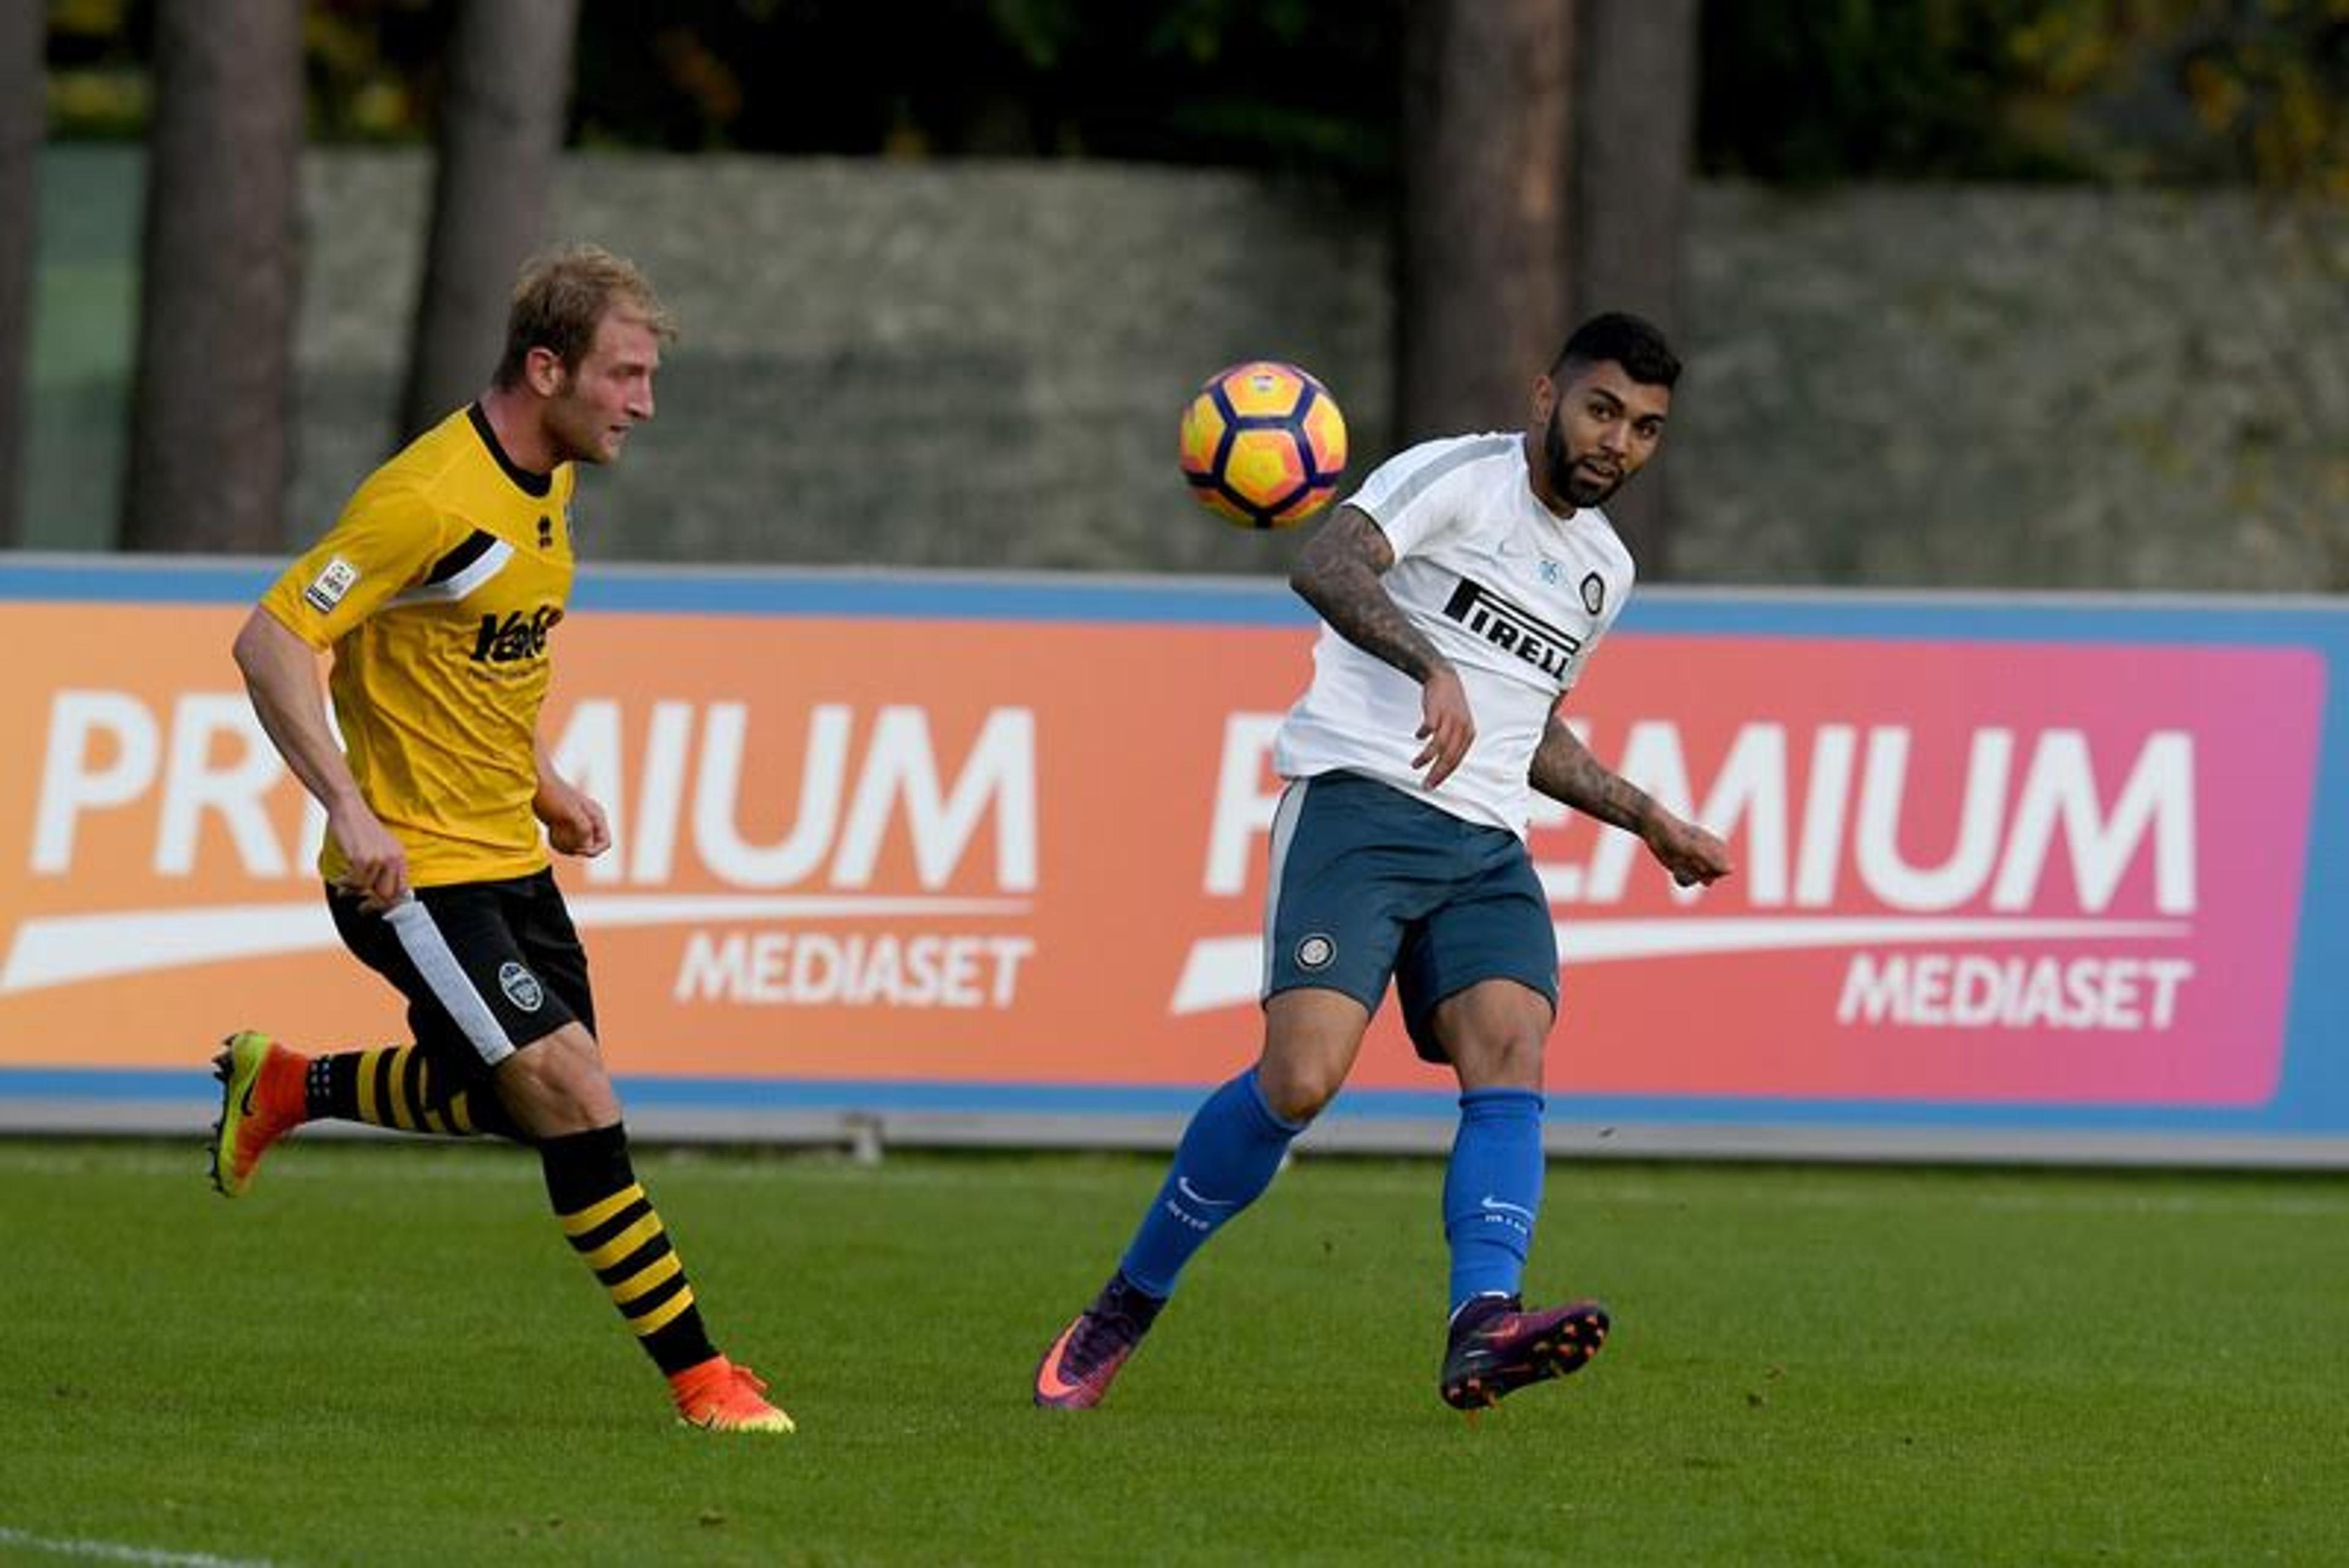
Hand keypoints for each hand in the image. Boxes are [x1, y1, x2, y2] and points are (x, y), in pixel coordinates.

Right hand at [328, 798, 409, 910]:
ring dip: (354, 890)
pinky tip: (340, 880)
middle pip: (387, 894)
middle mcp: (393, 859)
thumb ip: (385, 868)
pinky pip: (355, 882)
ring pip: (367, 888)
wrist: (349, 809)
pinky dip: (345, 884)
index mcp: (400, 856)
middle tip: (362, 906)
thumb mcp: (382, 847)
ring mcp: (378, 859)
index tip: (379, 907)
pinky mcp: (362, 859)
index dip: (392, 902)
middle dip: (373, 902)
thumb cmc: (361, 829)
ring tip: (344, 887)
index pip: (403, 889)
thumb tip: (381, 895)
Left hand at [536, 780, 611, 858]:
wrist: (536, 783)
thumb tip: (588, 845)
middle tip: (561, 844)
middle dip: (577, 849)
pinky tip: (550, 835)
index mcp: (597, 816)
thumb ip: (584, 828)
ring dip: (568, 848)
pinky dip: (561, 843)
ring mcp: (578, 823)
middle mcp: (590, 821)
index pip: (605, 843)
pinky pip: (569, 841)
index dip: (594, 851)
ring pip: (579, 845)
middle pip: (591, 846)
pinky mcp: (566, 824)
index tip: (577, 849)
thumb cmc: (553, 795)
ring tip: (554, 839)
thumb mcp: (570, 812)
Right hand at [1412, 664, 1475, 789]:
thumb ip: (1453, 743)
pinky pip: (1429, 729)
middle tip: (1425, 785)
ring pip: (1438, 747)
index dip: (1443, 775)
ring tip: (1415, 765)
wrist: (1444, 678)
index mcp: (1468, 734)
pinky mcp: (1437, 711)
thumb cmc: (1450, 705)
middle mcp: (1462, 728)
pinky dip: (1422, 735)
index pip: (1456, 761)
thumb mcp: (1458, 725)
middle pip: (1449, 758)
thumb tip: (1442, 764)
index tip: (1432, 785)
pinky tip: (1418, 736)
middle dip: (1436, 774)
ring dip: (1425, 759)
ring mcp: (1450, 719)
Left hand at [1643, 812, 1734, 888]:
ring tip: (1679, 861)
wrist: (1653, 829)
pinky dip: (1679, 877)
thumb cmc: (1676, 834)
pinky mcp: (1683, 869)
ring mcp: (1696, 863)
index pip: (1723, 869)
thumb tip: (1732, 871)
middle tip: (1687, 859)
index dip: (1711, 869)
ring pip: (1698, 881)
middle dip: (1698, 872)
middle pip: (1711, 877)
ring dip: (1687, 874)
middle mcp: (1709, 855)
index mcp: (1717, 846)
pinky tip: (1674, 866)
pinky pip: (1687, 882)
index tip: (1699, 858)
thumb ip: (1713, 860)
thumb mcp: (1694, 848)